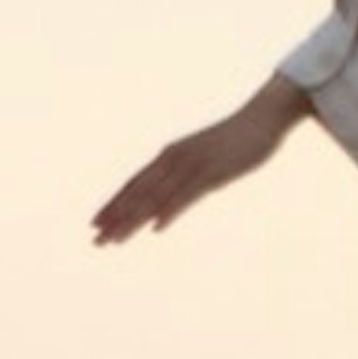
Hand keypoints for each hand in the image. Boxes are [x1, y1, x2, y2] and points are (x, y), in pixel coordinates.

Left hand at [93, 71, 314, 245]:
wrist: (262, 117)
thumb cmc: (236, 138)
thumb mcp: (206, 155)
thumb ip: (189, 172)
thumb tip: (179, 188)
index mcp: (169, 155)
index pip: (134, 183)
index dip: (113, 204)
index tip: (95, 224)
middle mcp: (173, 159)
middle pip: (138, 193)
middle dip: (115, 218)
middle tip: (96, 241)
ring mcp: (192, 166)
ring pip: (155, 198)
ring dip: (132, 220)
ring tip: (115, 240)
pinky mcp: (213, 173)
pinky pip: (186, 196)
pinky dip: (169, 212)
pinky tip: (156, 229)